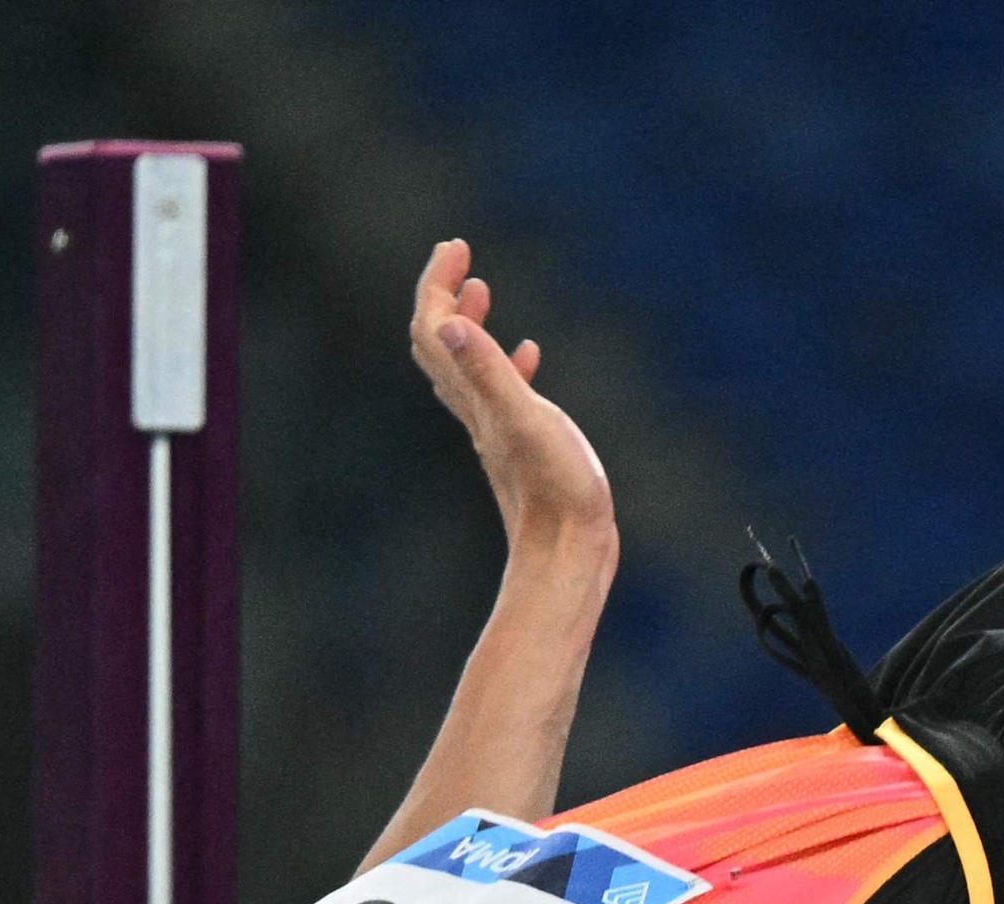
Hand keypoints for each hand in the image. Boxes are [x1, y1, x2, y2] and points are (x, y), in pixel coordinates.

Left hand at [408, 239, 614, 554]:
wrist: (568, 555)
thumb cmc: (555, 492)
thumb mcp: (526, 421)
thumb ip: (489, 371)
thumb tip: (449, 320)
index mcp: (474, 396)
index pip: (435, 327)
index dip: (438, 282)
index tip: (456, 247)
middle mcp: (476, 410)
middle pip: (439, 342)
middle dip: (443, 295)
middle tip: (461, 260)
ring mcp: (496, 429)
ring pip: (465, 366)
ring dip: (467, 323)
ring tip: (482, 291)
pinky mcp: (520, 447)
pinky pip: (500, 392)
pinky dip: (505, 362)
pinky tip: (529, 354)